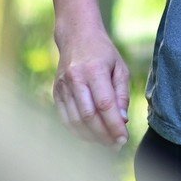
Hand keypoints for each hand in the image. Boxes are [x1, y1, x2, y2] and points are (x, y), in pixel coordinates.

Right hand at [52, 33, 130, 147]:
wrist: (76, 36)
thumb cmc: (103, 53)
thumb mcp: (120, 68)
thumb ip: (122, 95)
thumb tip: (122, 121)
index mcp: (94, 69)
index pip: (105, 105)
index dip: (114, 125)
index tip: (124, 138)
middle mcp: (75, 78)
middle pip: (89, 116)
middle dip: (104, 135)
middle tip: (116, 145)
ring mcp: (62, 86)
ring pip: (75, 120)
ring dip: (92, 137)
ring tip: (106, 143)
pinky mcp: (56, 92)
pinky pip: (65, 118)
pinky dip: (78, 131)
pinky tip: (91, 136)